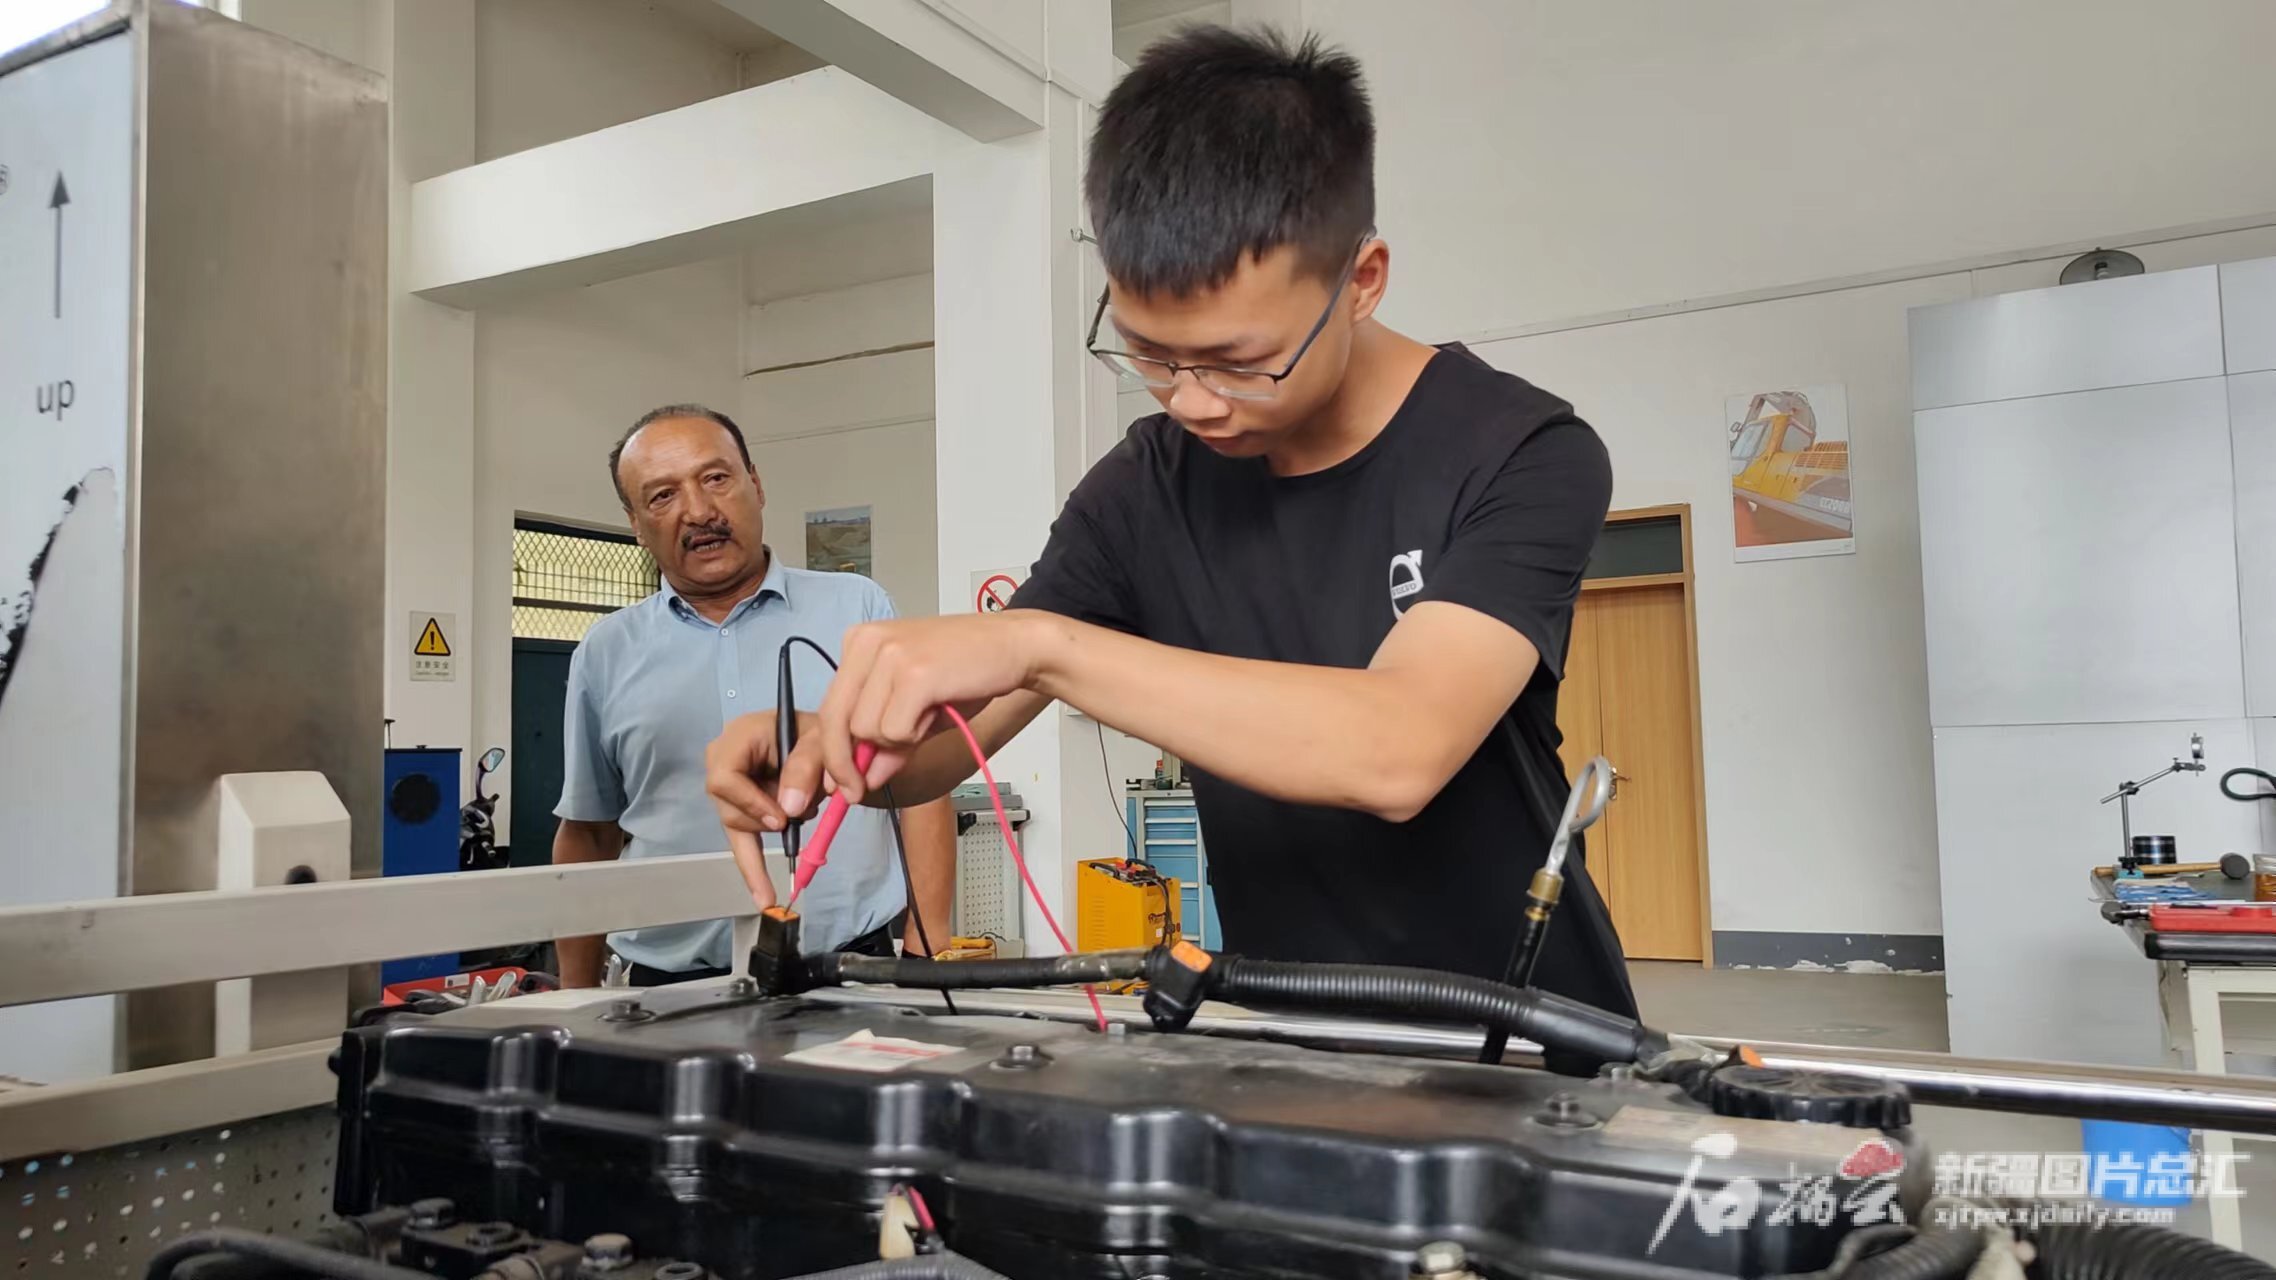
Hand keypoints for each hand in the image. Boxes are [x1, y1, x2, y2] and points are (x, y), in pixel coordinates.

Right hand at [707, 711, 823, 908]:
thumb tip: (790, 809)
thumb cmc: (819, 731)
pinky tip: (764, 896)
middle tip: (796, 819)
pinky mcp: (742, 808)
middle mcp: (724, 760)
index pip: (724, 778)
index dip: (750, 803)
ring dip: (774, 828)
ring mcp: (730, 787)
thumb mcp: (821, 738)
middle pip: (728, 806)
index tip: (781, 819)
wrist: (824, 737)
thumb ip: (807, 765)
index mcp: (740, 737)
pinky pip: (742, 841)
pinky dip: (754, 870)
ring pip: (737, 825)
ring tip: (804, 811)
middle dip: (764, 820)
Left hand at [809, 612, 1052, 805]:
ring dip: (897, 741)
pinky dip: (915, 736)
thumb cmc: (968, 671)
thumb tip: (862, 779)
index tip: (839, 784)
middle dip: (846, 764)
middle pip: (835, 721)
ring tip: (929, 717)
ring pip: (866, 730)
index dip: (833, 752)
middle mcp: (867, 642)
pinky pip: (895, 731)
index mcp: (860, 643)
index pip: (829, 708)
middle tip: (858, 790)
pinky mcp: (914, 673)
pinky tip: (938, 712)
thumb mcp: (917, 707)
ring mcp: (890, 655)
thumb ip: (886, 739)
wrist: (1016, 647)